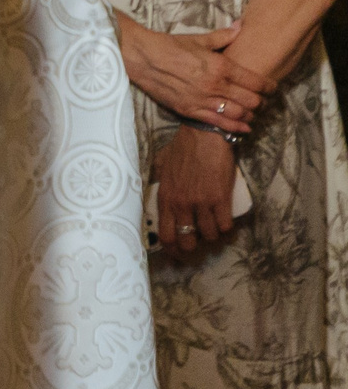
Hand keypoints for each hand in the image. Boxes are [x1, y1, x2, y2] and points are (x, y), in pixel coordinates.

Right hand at [116, 16, 272, 131]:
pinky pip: (218, 123)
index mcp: (221, 66)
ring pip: (238, 114)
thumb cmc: (169, 45)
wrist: (141, 57)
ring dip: (250, 116)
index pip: (255, 81)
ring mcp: (202, 100)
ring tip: (253, 114)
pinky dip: (234, 128)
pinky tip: (243, 128)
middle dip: (261, 102)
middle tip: (263, 101)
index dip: (269, 87)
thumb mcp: (198, 39)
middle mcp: (215, 85)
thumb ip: (223, 36)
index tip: (272, 88)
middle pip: (250, 101)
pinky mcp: (190, 110)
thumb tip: (240, 26)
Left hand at [154, 125, 238, 261]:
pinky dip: (228, 230)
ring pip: (209, 235)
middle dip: (192, 248)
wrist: (204, 135)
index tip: (178, 253)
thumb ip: (161, 186)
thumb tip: (160, 199)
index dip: (172, 249)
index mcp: (165, 199)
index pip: (165, 235)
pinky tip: (227, 226)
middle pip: (186, 241)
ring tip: (215, 231)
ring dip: (213, 237)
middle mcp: (181, 205)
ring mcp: (201, 203)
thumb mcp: (162, 168)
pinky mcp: (220, 198)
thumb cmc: (182, 149)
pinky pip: (225, 226)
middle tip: (199, 245)